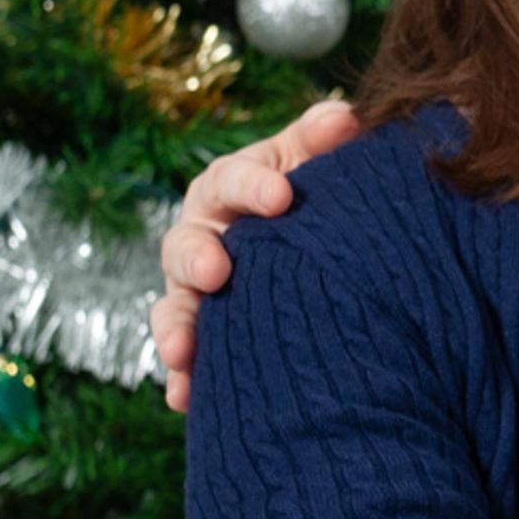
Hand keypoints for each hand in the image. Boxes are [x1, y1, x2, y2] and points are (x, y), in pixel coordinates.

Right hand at [153, 96, 362, 409]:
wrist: (311, 246)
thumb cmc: (308, 194)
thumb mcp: (313, 159)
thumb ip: (323, 136)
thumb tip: (343, 116)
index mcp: (229, 186)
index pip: (233, 179)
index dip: (253, 188)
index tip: (281, 198)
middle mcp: (203, 236)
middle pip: (187, 244)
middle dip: (198, 258)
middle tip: (218, 271)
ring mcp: (195, 289)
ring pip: (175, 306)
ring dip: (176, 328)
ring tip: (183, 353)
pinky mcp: (202, 333)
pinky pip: (184, 358)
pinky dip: (183, 379)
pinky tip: (183, 401)